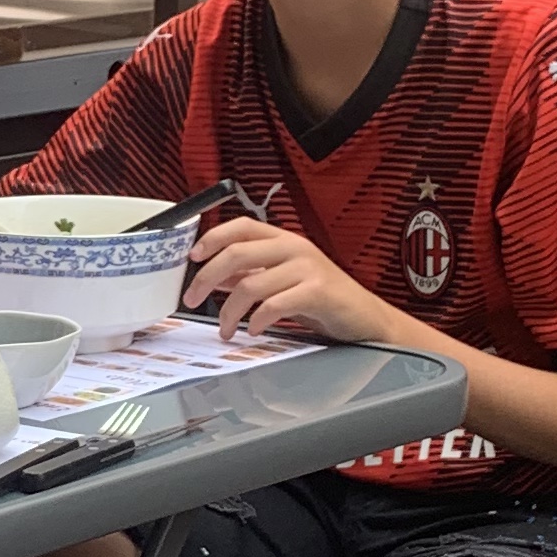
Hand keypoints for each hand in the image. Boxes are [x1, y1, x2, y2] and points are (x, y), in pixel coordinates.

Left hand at [183, 218, 400, 345]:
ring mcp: (307, 268)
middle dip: (206, 279)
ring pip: (250, 284)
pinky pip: (274, 305)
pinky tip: (253, 330)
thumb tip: (213, 278)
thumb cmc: (322, 299)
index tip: (192, 258)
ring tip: (227, 330)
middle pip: (236, 253)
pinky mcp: (318, 292)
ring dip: (229, 312)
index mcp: (283, 240)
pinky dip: (257, 321)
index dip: (212, 238)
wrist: (364, 317)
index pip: (241, 226)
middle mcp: (294, 247)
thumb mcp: (281, 281)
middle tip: (192, 300)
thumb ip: (250, 276)